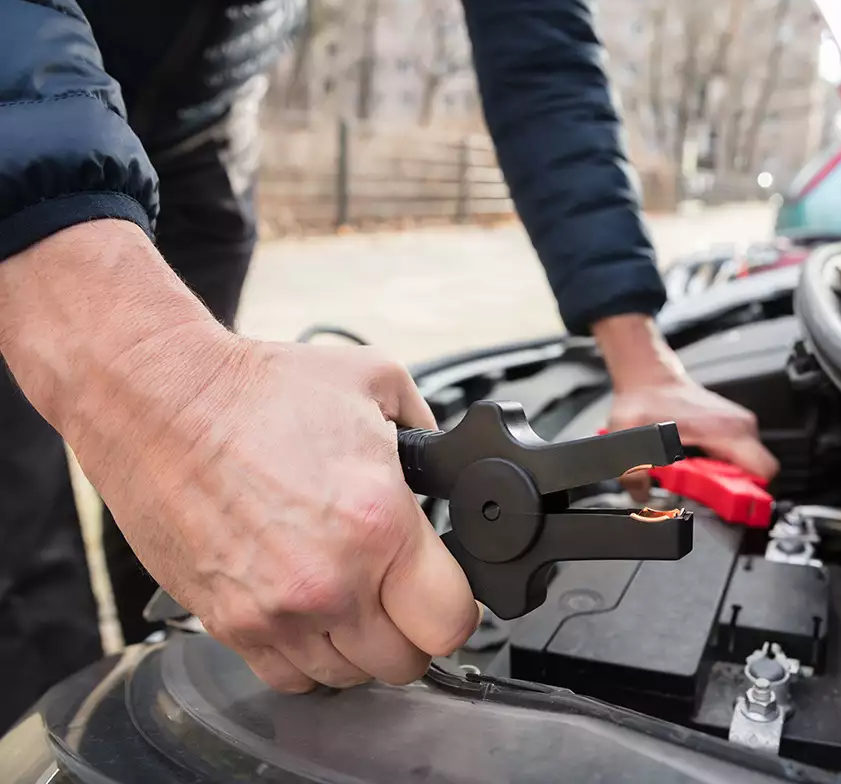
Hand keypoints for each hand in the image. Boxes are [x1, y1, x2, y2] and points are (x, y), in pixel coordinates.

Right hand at [0, 221, 478, 692]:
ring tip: (350, 594)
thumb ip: (428, 433)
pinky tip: (307, 610)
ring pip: (349, 676)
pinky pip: (288, 678)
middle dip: (413, 629)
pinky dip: (306, 655)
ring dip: (359, 644)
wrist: (160, 402)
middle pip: (405, 662)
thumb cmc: (258, 391)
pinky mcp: (229, 625)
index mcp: (379, 524)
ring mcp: (277, 612)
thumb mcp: (377, 384)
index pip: (451, 621)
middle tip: (400, 591)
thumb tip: (447, 464)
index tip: (447, 589)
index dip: (459, 608)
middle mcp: (332, 581)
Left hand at [592, 314, 778, 484]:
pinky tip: (699, 469)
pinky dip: (722, 471)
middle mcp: (740, 427)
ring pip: (749, 470)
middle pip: (758, 476)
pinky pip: (740, 461)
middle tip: (705, 494)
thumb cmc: (648, 399)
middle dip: (734, 492)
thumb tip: (640, 494)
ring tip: (698, 481)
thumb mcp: (631, 436)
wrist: (650, 379)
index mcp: (726, 429)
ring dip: (726, 482)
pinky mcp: (733, 430)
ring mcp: (739, 427)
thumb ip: (633, 471)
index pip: (765, 471)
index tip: (728, 505)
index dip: (750, 496)